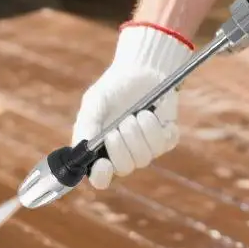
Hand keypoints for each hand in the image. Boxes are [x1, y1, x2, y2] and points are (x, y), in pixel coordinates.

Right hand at [71, 22, 193, 189]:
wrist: (141, 70)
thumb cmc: (113, 88)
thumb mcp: (95, 101)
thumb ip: (88, 123)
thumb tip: (83, 147)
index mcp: (101, 150)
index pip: (100, 177)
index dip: (101, 176)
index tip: (103, 164)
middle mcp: (123, 154)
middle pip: (124, 168)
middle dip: (122, 146)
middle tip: (121, 124)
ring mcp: (145, 149)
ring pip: (144, 157)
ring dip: (139, 133)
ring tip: (136, 114)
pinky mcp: (165, 140)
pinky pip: (163, 144)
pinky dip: (155, 127)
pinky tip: (150, 114)